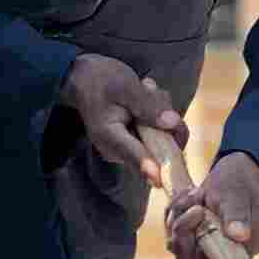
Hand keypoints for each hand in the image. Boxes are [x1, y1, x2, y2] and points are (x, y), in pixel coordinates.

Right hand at [60, 54, 184, 185]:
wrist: (86, 78)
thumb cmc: (101, 80)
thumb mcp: (125, 86)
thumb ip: (148, 106)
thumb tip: (172, 123)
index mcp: (110, 138)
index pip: (135, 157)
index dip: (153, 168)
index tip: (164, 180)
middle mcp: (120, 150)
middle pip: (159, 146)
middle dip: (165, 118)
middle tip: (149, 91)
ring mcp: (130, 146)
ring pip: (164, 135)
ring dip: (162, 110)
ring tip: (144, 89)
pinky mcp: (137, 140)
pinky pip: (161, 130)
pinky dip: (159, 111)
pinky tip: (146, 94)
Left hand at [165, 151, 258, 258]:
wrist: (237, 173)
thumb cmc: (242, 185)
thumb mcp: (239, 196)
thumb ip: (237, 215)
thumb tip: (240, 235)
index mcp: (241, 251)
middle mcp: (220, 254)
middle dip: (184, 232)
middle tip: (195, 206)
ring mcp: (201, 245)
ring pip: (176, 244)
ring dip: (178, 217)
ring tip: (195, 193)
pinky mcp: (188, 235)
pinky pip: (171, 230)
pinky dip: (174, 210)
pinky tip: (189, 194)